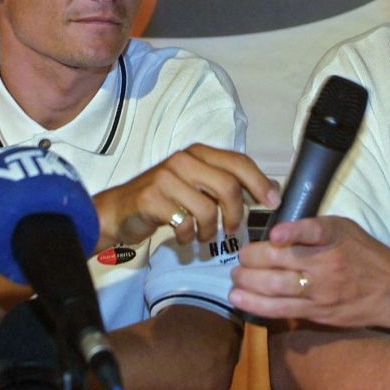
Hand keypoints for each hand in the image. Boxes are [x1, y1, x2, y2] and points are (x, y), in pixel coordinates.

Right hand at [94, 143, 278, 246]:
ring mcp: (166, 177)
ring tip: (203, 236)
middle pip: (228, 186)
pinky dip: (189, 235)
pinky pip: (184, 223)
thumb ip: (227, 184)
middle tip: (232, 229)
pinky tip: (183, 236)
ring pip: (208, 208)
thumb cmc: (163, 199)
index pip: (238, 161)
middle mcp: (183, 160)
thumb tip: (270, 190)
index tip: (273, 202)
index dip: (260, 182)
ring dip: (210, 230)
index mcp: (198, 153)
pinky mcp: (151, 198)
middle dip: (236, 213)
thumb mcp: (196, 185)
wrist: (117, 211)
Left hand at [230, 215, 389, 328]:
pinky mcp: (317, 313)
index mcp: (334, 239)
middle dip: (253, 259)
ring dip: (249, 283)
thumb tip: (278, 231)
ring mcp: (321, 292)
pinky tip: (240, 299)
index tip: (274, 234)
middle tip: (240, 257)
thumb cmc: (365, 254)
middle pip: (283, 261)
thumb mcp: (345, 229)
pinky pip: (282, 310)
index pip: (312, 232)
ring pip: (276, 288)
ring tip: (234, 278)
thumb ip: (314, 228)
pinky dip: (257, 304)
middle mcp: (327, 265)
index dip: (292, 232)